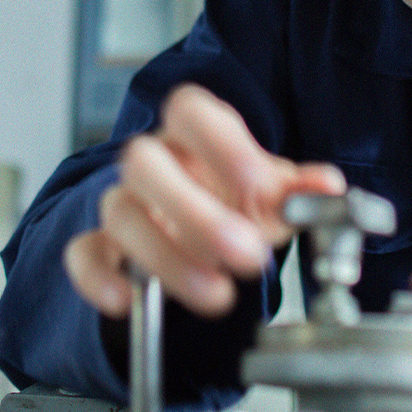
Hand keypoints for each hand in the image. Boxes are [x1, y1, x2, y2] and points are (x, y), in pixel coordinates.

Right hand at [64, 83, 345, 318]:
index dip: (219, 141)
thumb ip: (298, 190)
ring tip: (218, 295)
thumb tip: (329, 186)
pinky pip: (82, 254)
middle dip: (194, 211)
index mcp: (192, 134)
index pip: (188, 110)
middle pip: (142, 162)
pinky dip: (98, 278)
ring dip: (167, 257)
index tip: (257, 180)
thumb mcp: (270, 194)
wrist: (198, 230)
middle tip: (247, 254)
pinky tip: (125, 301)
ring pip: (120, 213)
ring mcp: (123, 202)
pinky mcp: (102, 246)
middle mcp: (151, 162)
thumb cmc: (233, 199)